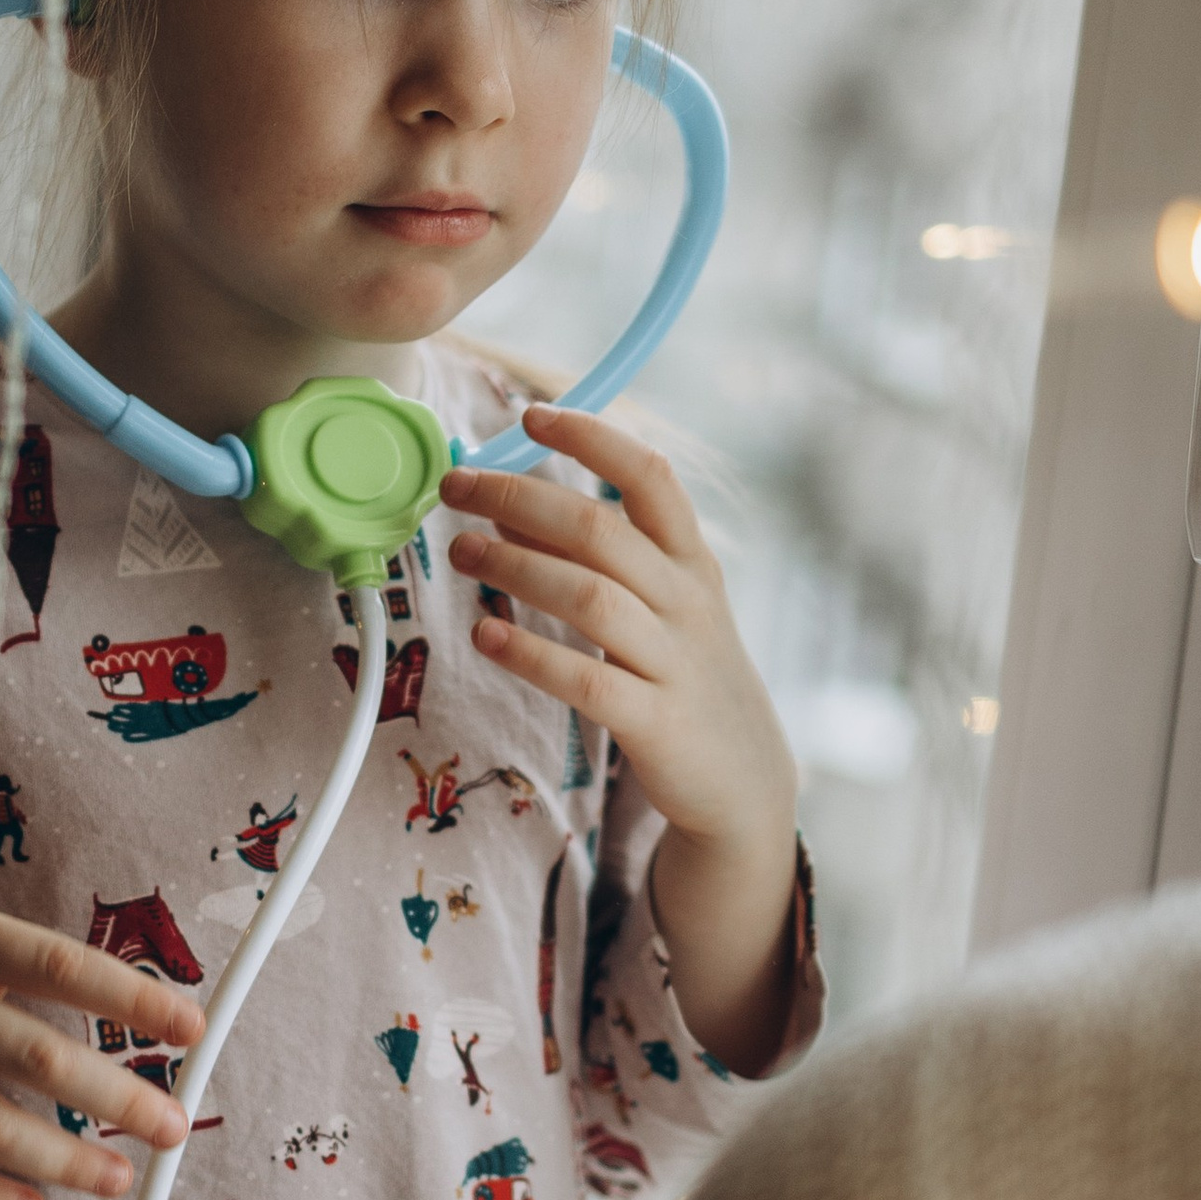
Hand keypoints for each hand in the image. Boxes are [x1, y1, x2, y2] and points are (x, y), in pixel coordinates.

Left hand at [442, 408, 800, 1071]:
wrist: (745, 785)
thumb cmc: (686, 679)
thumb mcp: (663, 606)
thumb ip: (600, 555)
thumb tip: (511, 502)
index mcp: (691, 562)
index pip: (649, 476)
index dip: (591, 438)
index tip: (529, 414)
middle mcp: (687, 603)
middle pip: (601, 529)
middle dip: (520, 497)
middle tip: (455, 488)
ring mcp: (675, 663)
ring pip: (590, 596)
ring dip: (515, 566)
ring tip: (460, 552)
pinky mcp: (655, 724)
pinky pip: (587, 680)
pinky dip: (531, 654)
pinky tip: (485, 636)